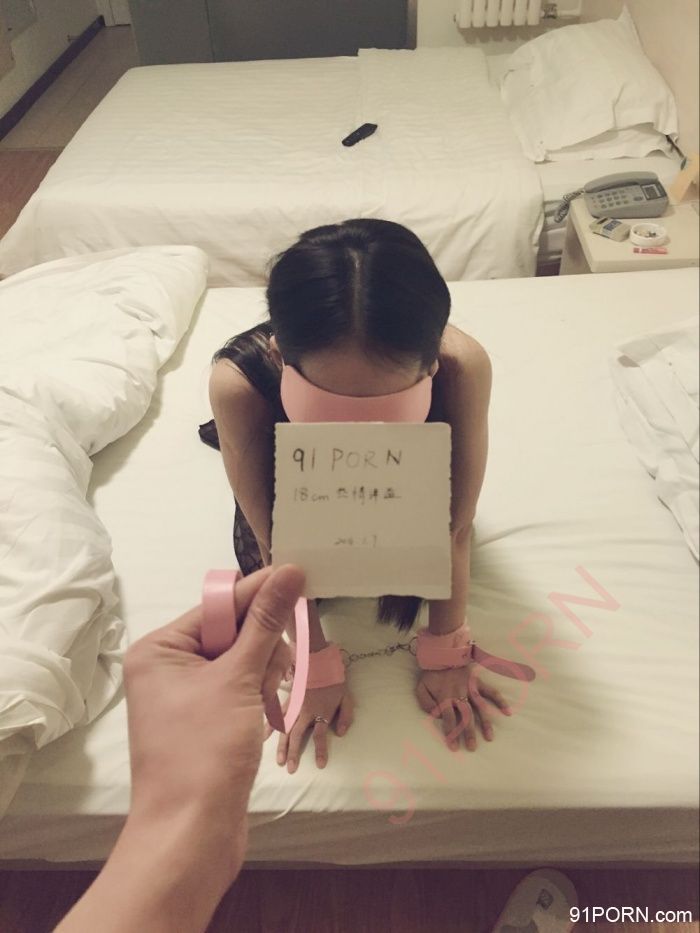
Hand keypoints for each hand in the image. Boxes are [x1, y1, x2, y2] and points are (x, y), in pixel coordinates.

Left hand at [123, 564, 303, 873]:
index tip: (299, 573)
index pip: (219, 606)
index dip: (260, 593)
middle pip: (231, 632)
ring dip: (264, 675)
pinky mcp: (203, 721)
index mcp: (160, 649)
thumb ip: (265, 623)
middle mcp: (167, 668)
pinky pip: (238, 689)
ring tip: (269, 703)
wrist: (190, 836)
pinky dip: (258, 696)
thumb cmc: (204, 753)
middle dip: (262, 648)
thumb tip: (288, 572)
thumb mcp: (238, 679)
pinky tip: (267, 714)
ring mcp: (184, 696)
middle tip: (285, 667)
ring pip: (240, 662)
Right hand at [265, 681, 352, 772]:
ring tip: (279, 761)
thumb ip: (346, 716)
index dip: (320, 751)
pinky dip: (270, 726)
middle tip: (291, 769)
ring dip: (282, 746)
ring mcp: (295, 706)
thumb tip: (341, 734)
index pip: (320, 736)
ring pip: (286, 729)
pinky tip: (264, 737)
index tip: (319, 765)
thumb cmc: (335, 681)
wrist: (320, 661)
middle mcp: (306, 712)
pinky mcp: (289, 700)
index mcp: (322, 712)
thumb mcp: (347, 698)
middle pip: (297, 736)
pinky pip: (278, 715)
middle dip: (293, 753)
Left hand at [416, 661, 510, 751]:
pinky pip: (491, 692)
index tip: (453, 747)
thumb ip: (426, 703)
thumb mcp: (421, 688)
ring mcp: (470, 689)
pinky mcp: (478, 682)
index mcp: (445, 697)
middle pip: (465, 717)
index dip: (451, 733)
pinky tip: (507, 712)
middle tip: (472, 747)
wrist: (441, 654)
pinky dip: (500, 701)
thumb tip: (436, 715)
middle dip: (468, 733)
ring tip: (489, 737)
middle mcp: (459, 694)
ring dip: (485, 723)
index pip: (449, 719)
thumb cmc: (431, 674)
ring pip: (480, 708)